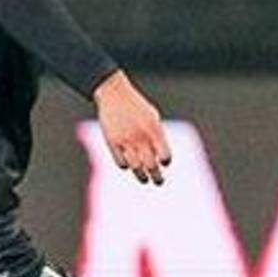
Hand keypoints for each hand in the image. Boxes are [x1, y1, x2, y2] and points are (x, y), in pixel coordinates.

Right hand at [93, 70, 170, 185]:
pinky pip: (121, 162)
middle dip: (157, 177)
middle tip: (159, 182)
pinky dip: (126, 166)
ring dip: (141, 176)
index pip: (164, 155)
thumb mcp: (152, 117)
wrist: (114, 94)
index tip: (164, 163)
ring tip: (144, 179)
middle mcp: (141, 137)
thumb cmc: (137, 105)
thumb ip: (157, 136)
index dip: (165, 161)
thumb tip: (161, 156)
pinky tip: (129, 165)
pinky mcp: (112, 143)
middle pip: (151, 165)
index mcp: (154, 130)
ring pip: (136, 168)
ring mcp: (126, 141)